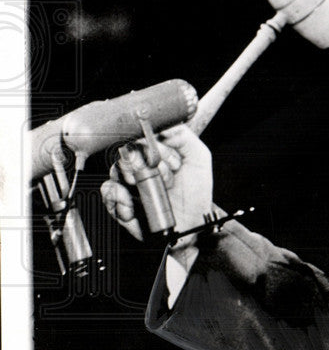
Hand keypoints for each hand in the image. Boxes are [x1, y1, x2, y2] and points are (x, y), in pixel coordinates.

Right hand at [100, 125, 212, 247]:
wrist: (193, 225)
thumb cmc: (195, 193)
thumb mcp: (198, 158)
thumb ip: (183, 137)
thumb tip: (163, 125)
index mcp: (155, 153)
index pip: (140, 136)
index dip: (150, 143)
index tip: (164, 156)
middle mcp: (139, 167)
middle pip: (124, 151)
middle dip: (142, 161)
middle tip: (160, 172)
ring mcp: (128, 185)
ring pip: (114, 171)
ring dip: (133, 178)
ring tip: (149, 188)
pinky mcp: (121, 203)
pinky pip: (108, 194)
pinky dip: (119, 198)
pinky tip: (134, 204)